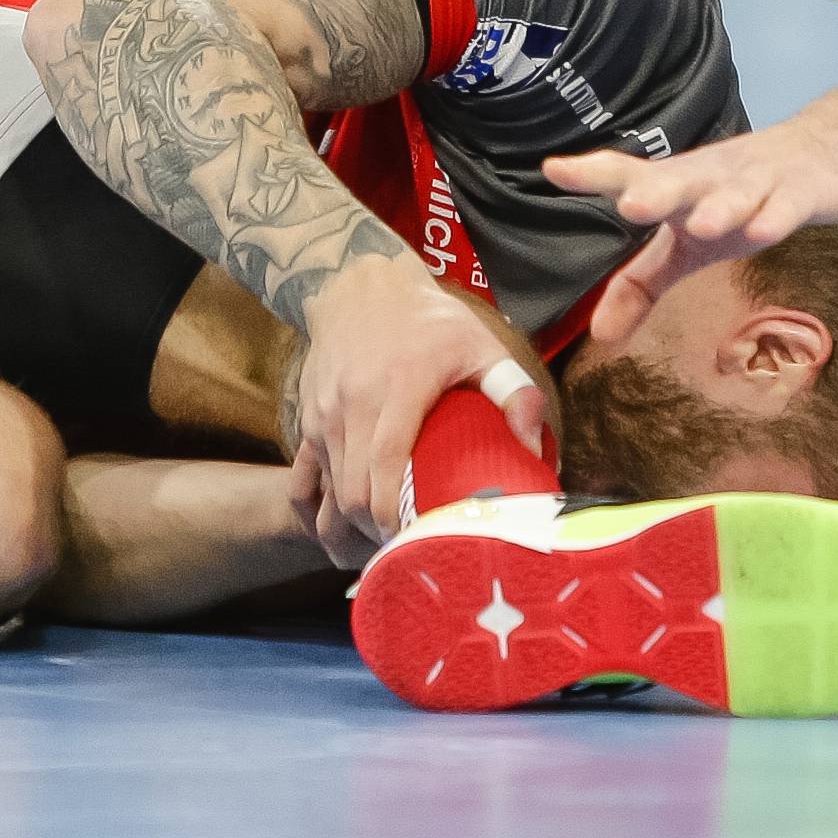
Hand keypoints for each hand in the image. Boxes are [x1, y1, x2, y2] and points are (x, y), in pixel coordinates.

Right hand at [288, 251, 547, 550]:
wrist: (360, 285)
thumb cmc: (429, 321)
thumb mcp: (480, 344)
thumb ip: (513, 391)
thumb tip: (534, 446)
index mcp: (400, 387)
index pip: (385, 468)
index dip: (394, 516)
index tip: (417, 542)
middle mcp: (353, 403)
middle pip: (352, 492)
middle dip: (375, 533)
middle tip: (407, 552)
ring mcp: (323, 412)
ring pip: (327, 493)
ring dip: (350, 529)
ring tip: (382, 550)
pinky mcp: (308, 418)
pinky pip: (302, 481)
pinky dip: (320, 513)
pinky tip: (341, 532)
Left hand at [546, 116, 837, 344]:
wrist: (827, 151)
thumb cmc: (744, 197)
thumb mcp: (691, 245)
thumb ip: (643, 284)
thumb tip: (598, 336)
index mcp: (680, 185)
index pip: (632, 175)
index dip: (595, 173)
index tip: (554, 169)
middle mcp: (713, 176)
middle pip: (682, 179)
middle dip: (658, 190)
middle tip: (631, 204)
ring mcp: (760, 180)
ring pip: (738, 192)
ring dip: (719, 207)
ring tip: (700, 225)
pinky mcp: (801, 191)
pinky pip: (788, 205)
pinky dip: (776, 216)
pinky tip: (765, 229)